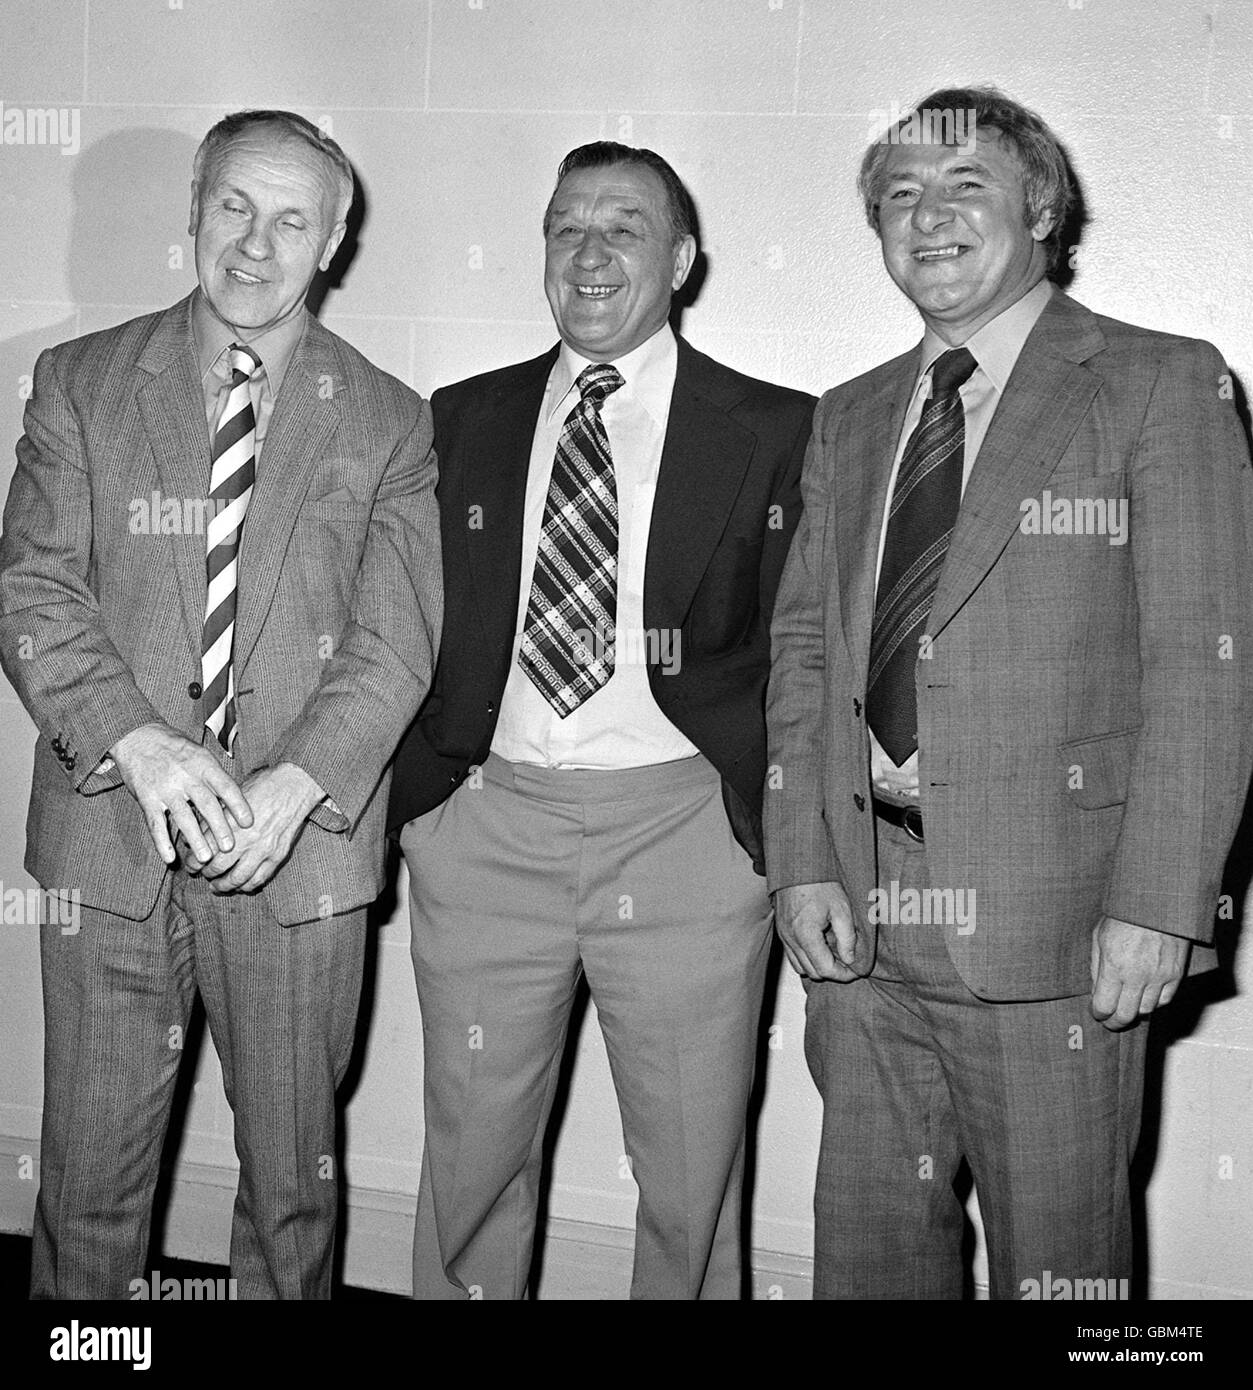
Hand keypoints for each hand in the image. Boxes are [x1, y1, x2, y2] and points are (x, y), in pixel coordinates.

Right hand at [112, 722, 252, 866]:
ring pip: (183, 816)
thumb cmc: (175, 748)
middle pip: (206, 804)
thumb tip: (237, 801)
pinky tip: (170, 858)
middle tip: (230, 848)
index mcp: (203, 764)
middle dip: (219, 827)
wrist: (137, 736)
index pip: (225, 786)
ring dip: (194, 839)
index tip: (249, 823)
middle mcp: (185, 775)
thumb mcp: (200, 753)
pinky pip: (155, 823)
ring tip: (205, 858)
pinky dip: (162, 842)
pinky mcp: (146, 797)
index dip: (238, 805)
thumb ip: (215, 776)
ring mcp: (165, 787)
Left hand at [196, 763, 324, 893]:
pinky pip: (259, 879)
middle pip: (218, 868)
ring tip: (217, 886)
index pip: (204, 851)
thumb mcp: (231, 798)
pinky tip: (240, 886)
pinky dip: (247, 886)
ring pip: (237, 879)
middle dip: (206, 874)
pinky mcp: (277, 855)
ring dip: (224, 886)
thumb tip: (196, 836)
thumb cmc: (261, 787)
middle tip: (202, 874)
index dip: (193, 862)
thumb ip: (213, 819)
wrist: (293, 786)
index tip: (191, 864)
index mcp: (231, 824)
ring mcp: (263, 850)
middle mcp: (245, 840)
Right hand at [773, 881, 869, 980]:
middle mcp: (790, 938)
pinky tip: (820, 947)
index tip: (856, 970)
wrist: (798, 866)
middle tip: (848, 962)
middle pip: (812, 972)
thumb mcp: (842, 908)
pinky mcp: (781, 931)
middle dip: (832, 971)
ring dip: (818, 966)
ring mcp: (783, 936)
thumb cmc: (820, 883)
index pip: (825, 969)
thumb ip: (847, 938)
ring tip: (835, 955)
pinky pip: (793, 956)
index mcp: (805, 934)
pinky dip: (807, 958)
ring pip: (801, 967)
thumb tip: (850, 959)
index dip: (843, 974)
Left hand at [1090, 915, 1190, 1029]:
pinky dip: (1154, 1004)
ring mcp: (1159, 976)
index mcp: (1114, 966)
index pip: (1104, 1005)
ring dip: (1134, 1012)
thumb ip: (1096, 966)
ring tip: (1126, 1008)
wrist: (1156, 902)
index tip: (1096, 1013)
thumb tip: (1096, 990)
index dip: (1098, 1013)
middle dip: (1115, 1022)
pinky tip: (1145, 999)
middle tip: (1110, 1021)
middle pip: (1126, 1015)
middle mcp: (1137, 976)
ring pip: (1146, 1010)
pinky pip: (1165, 1000)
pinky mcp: (1176, 974)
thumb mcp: (1099, 936)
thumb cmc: (1123, 915)